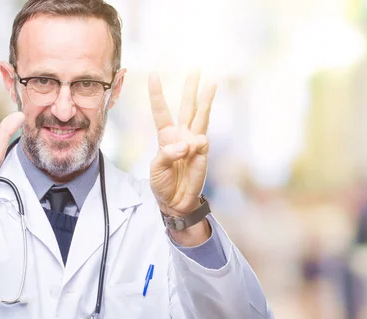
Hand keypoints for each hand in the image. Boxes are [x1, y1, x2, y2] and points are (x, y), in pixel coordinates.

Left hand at [148, 70, 216, 216]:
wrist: (175, 202)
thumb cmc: (163, 184)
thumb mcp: (156, 168)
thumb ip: (168, 154)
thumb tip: (188, 144)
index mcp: (166, 136)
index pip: (161, 111)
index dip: (157, 94)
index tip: (153, 75)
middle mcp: (181, 135)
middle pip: (187, 107)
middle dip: (191, 88)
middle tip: (195, 69)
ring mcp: (194, 143)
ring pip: (201, 116)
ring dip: (206, 100)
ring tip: (212, 82)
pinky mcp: (203, 154)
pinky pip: (201, 143)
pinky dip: (196, 145)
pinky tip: (193, 148)